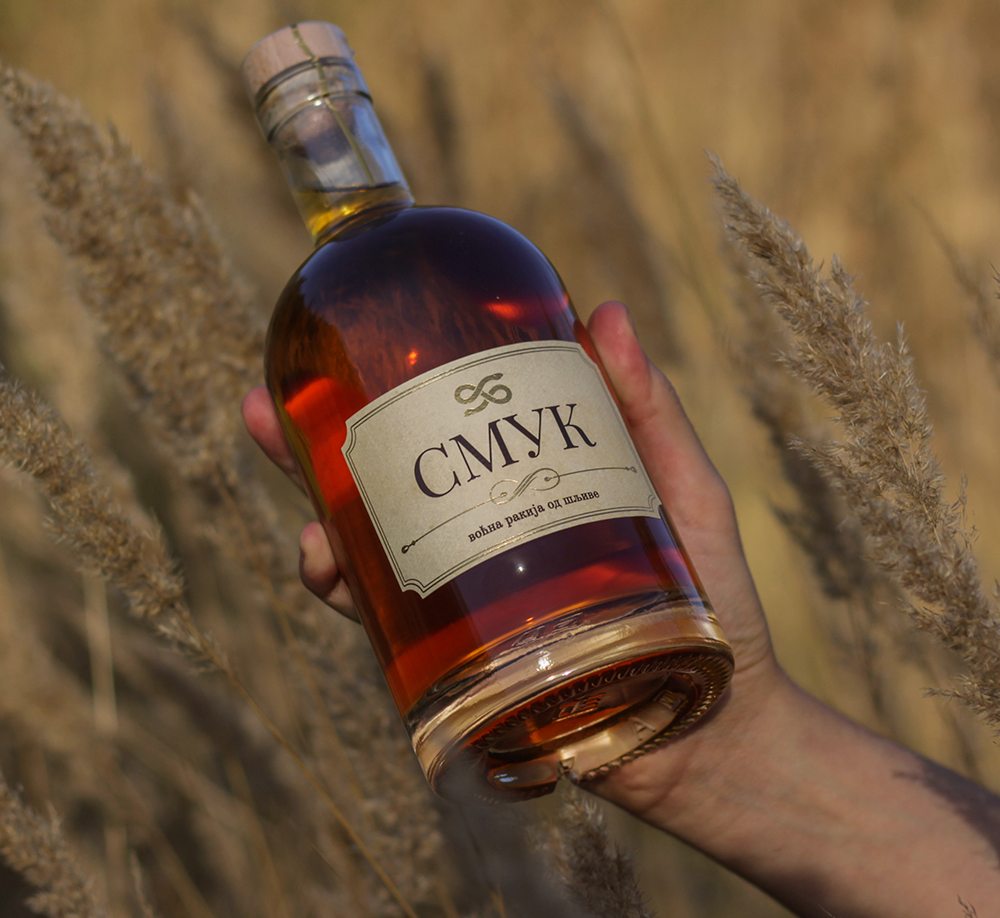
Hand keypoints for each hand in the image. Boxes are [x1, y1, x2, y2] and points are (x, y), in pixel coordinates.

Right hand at [241, 301, 786, 822]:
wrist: (724, 726)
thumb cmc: (717, 597)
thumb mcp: (681, 486)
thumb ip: (650, 409)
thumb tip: (605, 311)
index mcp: (521, 492)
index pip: (442, 436)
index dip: (383, 395)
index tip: (337, 348)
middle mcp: (483, 542)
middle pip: (382, 490)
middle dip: (310, 455)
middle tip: (262, 412)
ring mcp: (469, 606)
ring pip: (370, 561)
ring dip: (318, 536)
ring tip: (307, 525)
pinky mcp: (467, 668)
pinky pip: (394, 638)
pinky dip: (355, 605)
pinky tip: (332, 574)